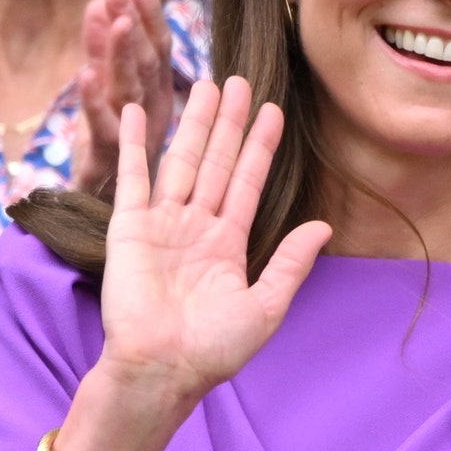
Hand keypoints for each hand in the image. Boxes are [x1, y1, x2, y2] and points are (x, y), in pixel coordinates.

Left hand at [73, 0, 177, 197]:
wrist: (98, 202)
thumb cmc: (108, 143)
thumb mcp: (106, 90)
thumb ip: (100, 51)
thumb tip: (99, 1)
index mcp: (157, 95)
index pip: (159, 46)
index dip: (149, 12)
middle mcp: (152, 113)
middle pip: (150, 63)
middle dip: (138, 23)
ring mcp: (133, 136)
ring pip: (131, 91)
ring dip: (123, 55)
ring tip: (115, 20)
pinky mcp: (108, 158)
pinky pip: (102, 128)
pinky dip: (93, 102)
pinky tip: (85, 76)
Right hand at [97, 77, 331, 411]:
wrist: (161, 369)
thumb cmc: (213, 349)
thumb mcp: (265, 307)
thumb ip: (290, 263)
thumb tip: (323, 226)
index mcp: (227, 245)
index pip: (247, 183)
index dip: (260, 148)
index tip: (273, 112)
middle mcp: (194, 227)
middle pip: (215, 162)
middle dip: (228, 122)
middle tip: (238, 80)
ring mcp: (160, 224)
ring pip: (180, 161)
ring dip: (192, 123)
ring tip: (204, 83)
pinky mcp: (128, 227)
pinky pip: (132, 177)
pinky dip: (132, 143)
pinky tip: (135, 111)